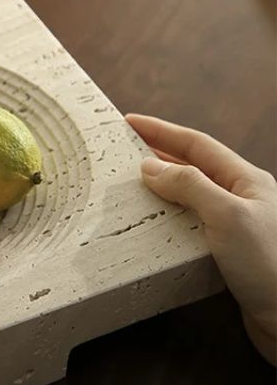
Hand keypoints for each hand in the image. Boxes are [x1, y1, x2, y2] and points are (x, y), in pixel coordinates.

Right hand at [126, 113, 276, 363]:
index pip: (196, 144)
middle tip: (123, 151)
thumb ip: (189, 185)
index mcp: (246, 180)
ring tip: (129, 187)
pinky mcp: (226, 255)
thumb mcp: (228, 215)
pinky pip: (188, 226)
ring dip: (158, 189)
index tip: (128, 121)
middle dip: (158, 155)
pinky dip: (164, 220)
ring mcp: (234, 227)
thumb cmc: (269, 264)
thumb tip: (149, 166)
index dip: (161, 130)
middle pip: (192, 167)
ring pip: (188, 198)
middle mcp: (241, 199)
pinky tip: (148, 227)